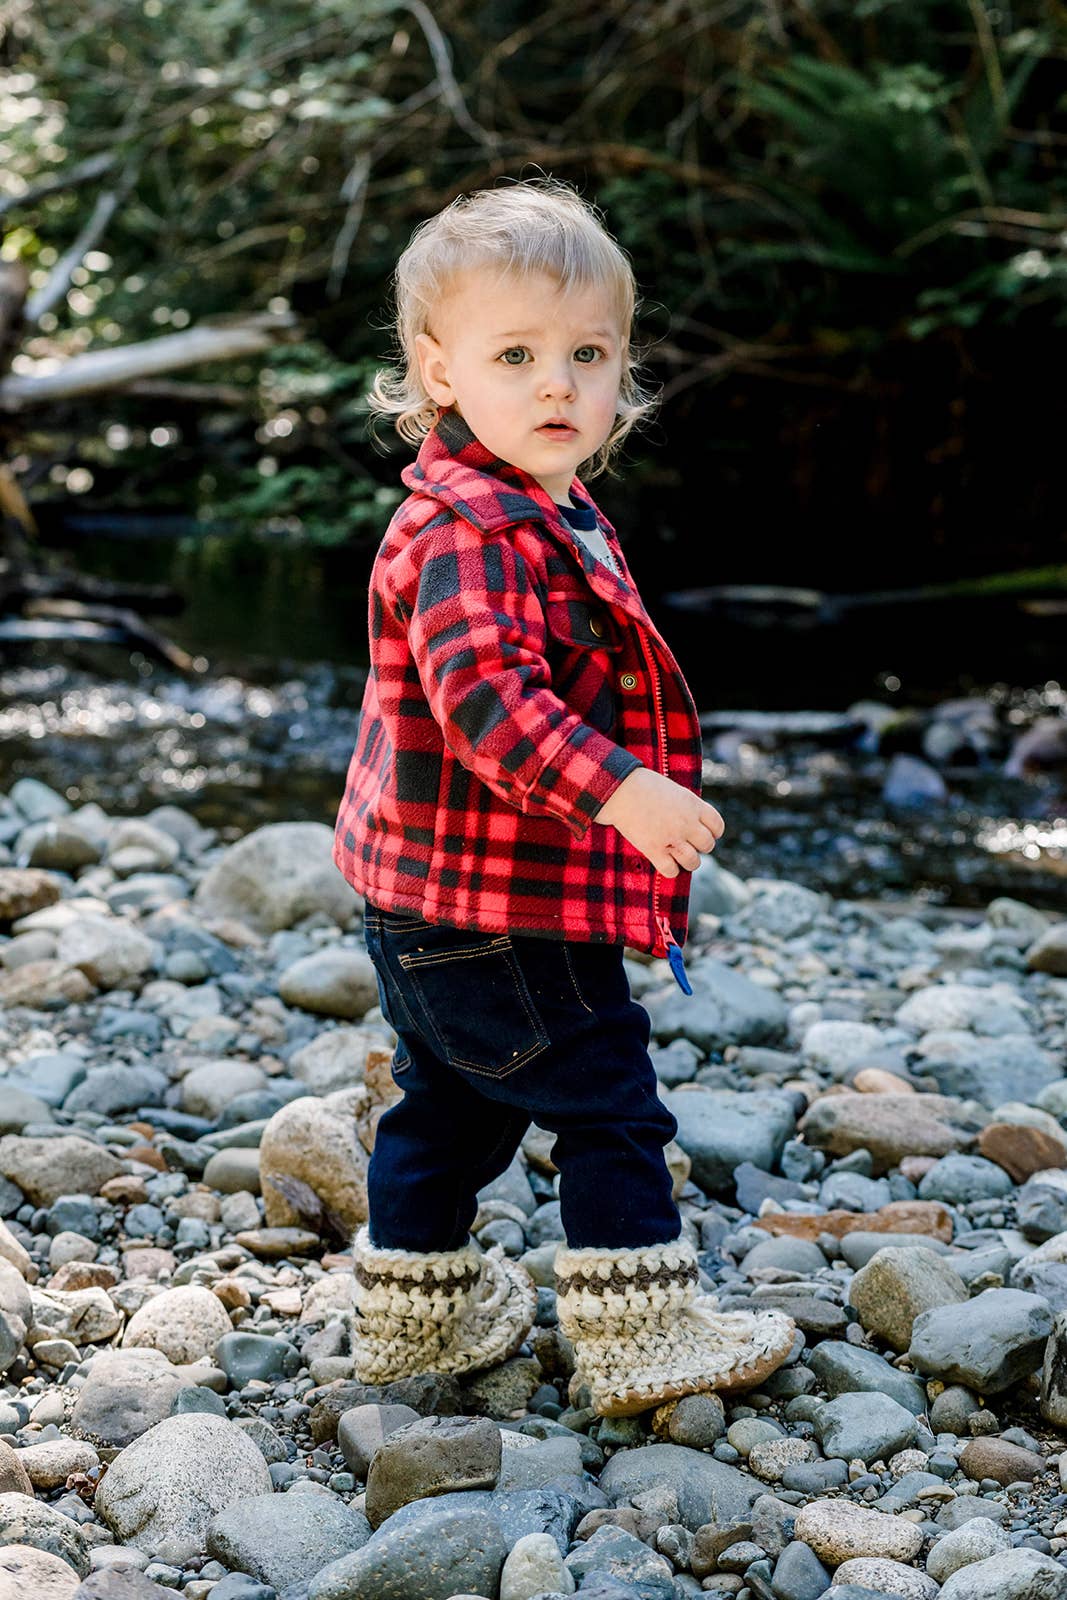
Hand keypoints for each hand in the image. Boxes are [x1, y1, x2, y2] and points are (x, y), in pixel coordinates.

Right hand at [596, 767, 723, 876]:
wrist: (620, 790)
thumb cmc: (645, 786)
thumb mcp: (675, 791)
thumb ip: (689, 808)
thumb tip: (695, 824)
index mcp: (694, 805)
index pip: (717, 826)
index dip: (713, 832)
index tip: (704, 833)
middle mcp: (687, 823)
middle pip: (707, 845)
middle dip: (700, 846)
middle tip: (688, 844)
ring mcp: (672, 839)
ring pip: (694, 862)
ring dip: (688, 861)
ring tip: (679, 857)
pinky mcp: (655, 850)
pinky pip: (672, 871)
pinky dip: (671, 870)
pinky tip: (664, 862)